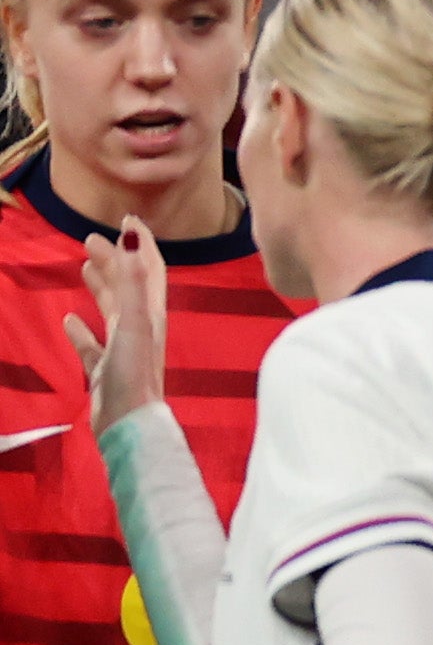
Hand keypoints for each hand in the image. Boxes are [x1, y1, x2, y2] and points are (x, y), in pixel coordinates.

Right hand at [64, 225, 165, 432]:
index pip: (148, 271)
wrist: (129, 425)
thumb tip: (130, 237)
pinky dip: (81, 330)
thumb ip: (132, 280)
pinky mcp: (106, 371)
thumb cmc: (134, 373)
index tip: (127, 219)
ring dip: (100, 287)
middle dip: (113, 261)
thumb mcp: (135, 321)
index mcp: (151, 316)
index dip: (140, 244)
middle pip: (127, 287)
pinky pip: (92, 345)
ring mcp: (124, 351)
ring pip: (111, 311)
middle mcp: (141, 330)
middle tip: (91, 238)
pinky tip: (69, 320)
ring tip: (83, 267)